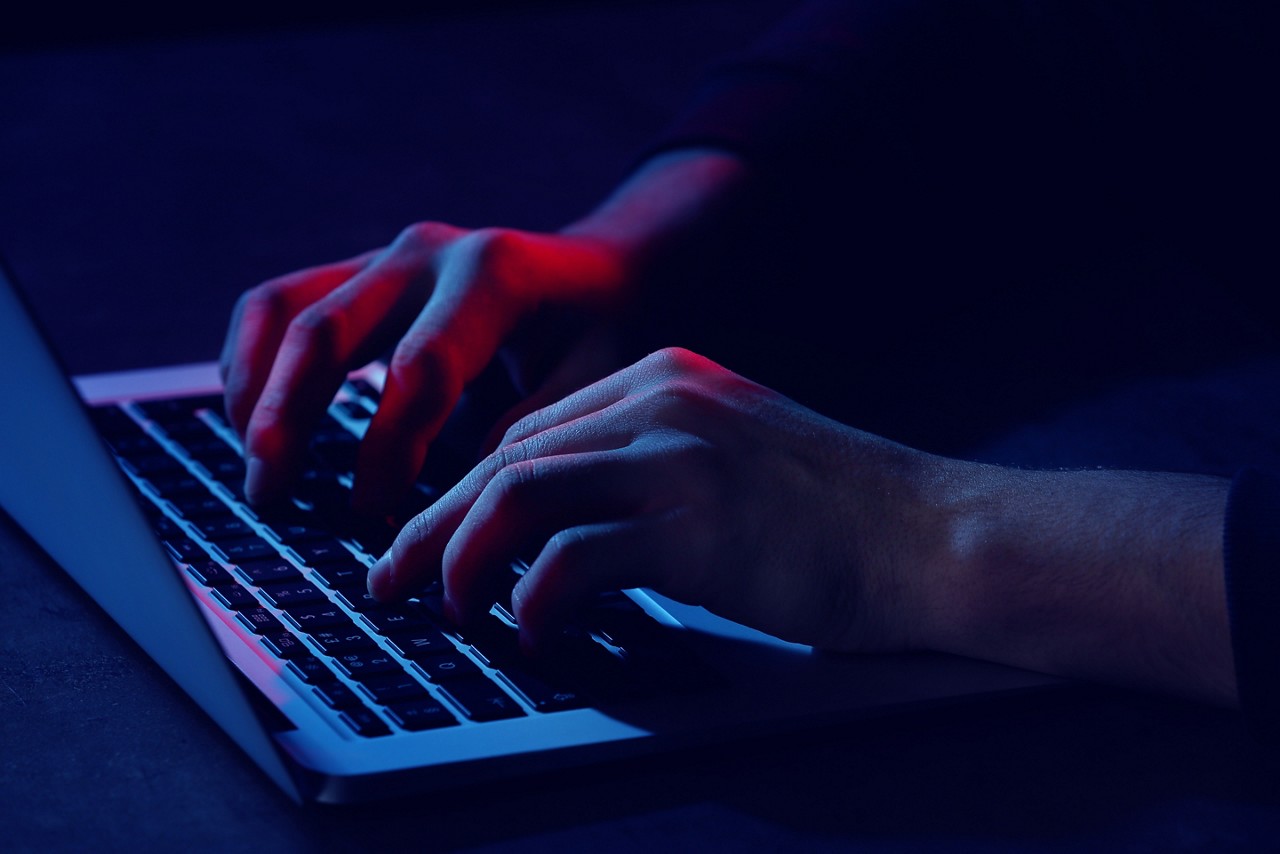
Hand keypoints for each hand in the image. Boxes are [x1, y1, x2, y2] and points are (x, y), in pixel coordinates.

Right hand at [220, 223, 632, 512]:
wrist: (601, 272)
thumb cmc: (604, 334)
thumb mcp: (597, 382)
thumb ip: (532, 434)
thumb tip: (460, 504)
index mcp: (494, 276)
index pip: (420, 369)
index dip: (388, 450)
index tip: (372, 516)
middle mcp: (430, 254)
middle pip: (328, 330)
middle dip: (289, 417)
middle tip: (273, 493)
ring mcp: (387, 256)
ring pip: (283, 308)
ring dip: (255, 390)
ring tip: (256, 465)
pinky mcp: (360, 271)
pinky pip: (278, 303)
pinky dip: (250, 360)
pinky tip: (251, 421)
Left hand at [368, 347, 940, 654]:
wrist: (935, 535)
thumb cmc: (837, 514)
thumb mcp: (731, 459)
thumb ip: (649, 468)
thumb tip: (562, 524)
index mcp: (665, 380)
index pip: (530, 431)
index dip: (465, 491)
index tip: (433, 539)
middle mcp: (661, 401)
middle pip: (506, 457)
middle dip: (435, 525)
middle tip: (393, 578)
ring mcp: (678, 456)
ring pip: (518, 492)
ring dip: (461, 556)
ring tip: (439, 608)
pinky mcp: (696, 524)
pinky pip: (573, 556)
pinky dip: (533, 598)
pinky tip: (528, 632)